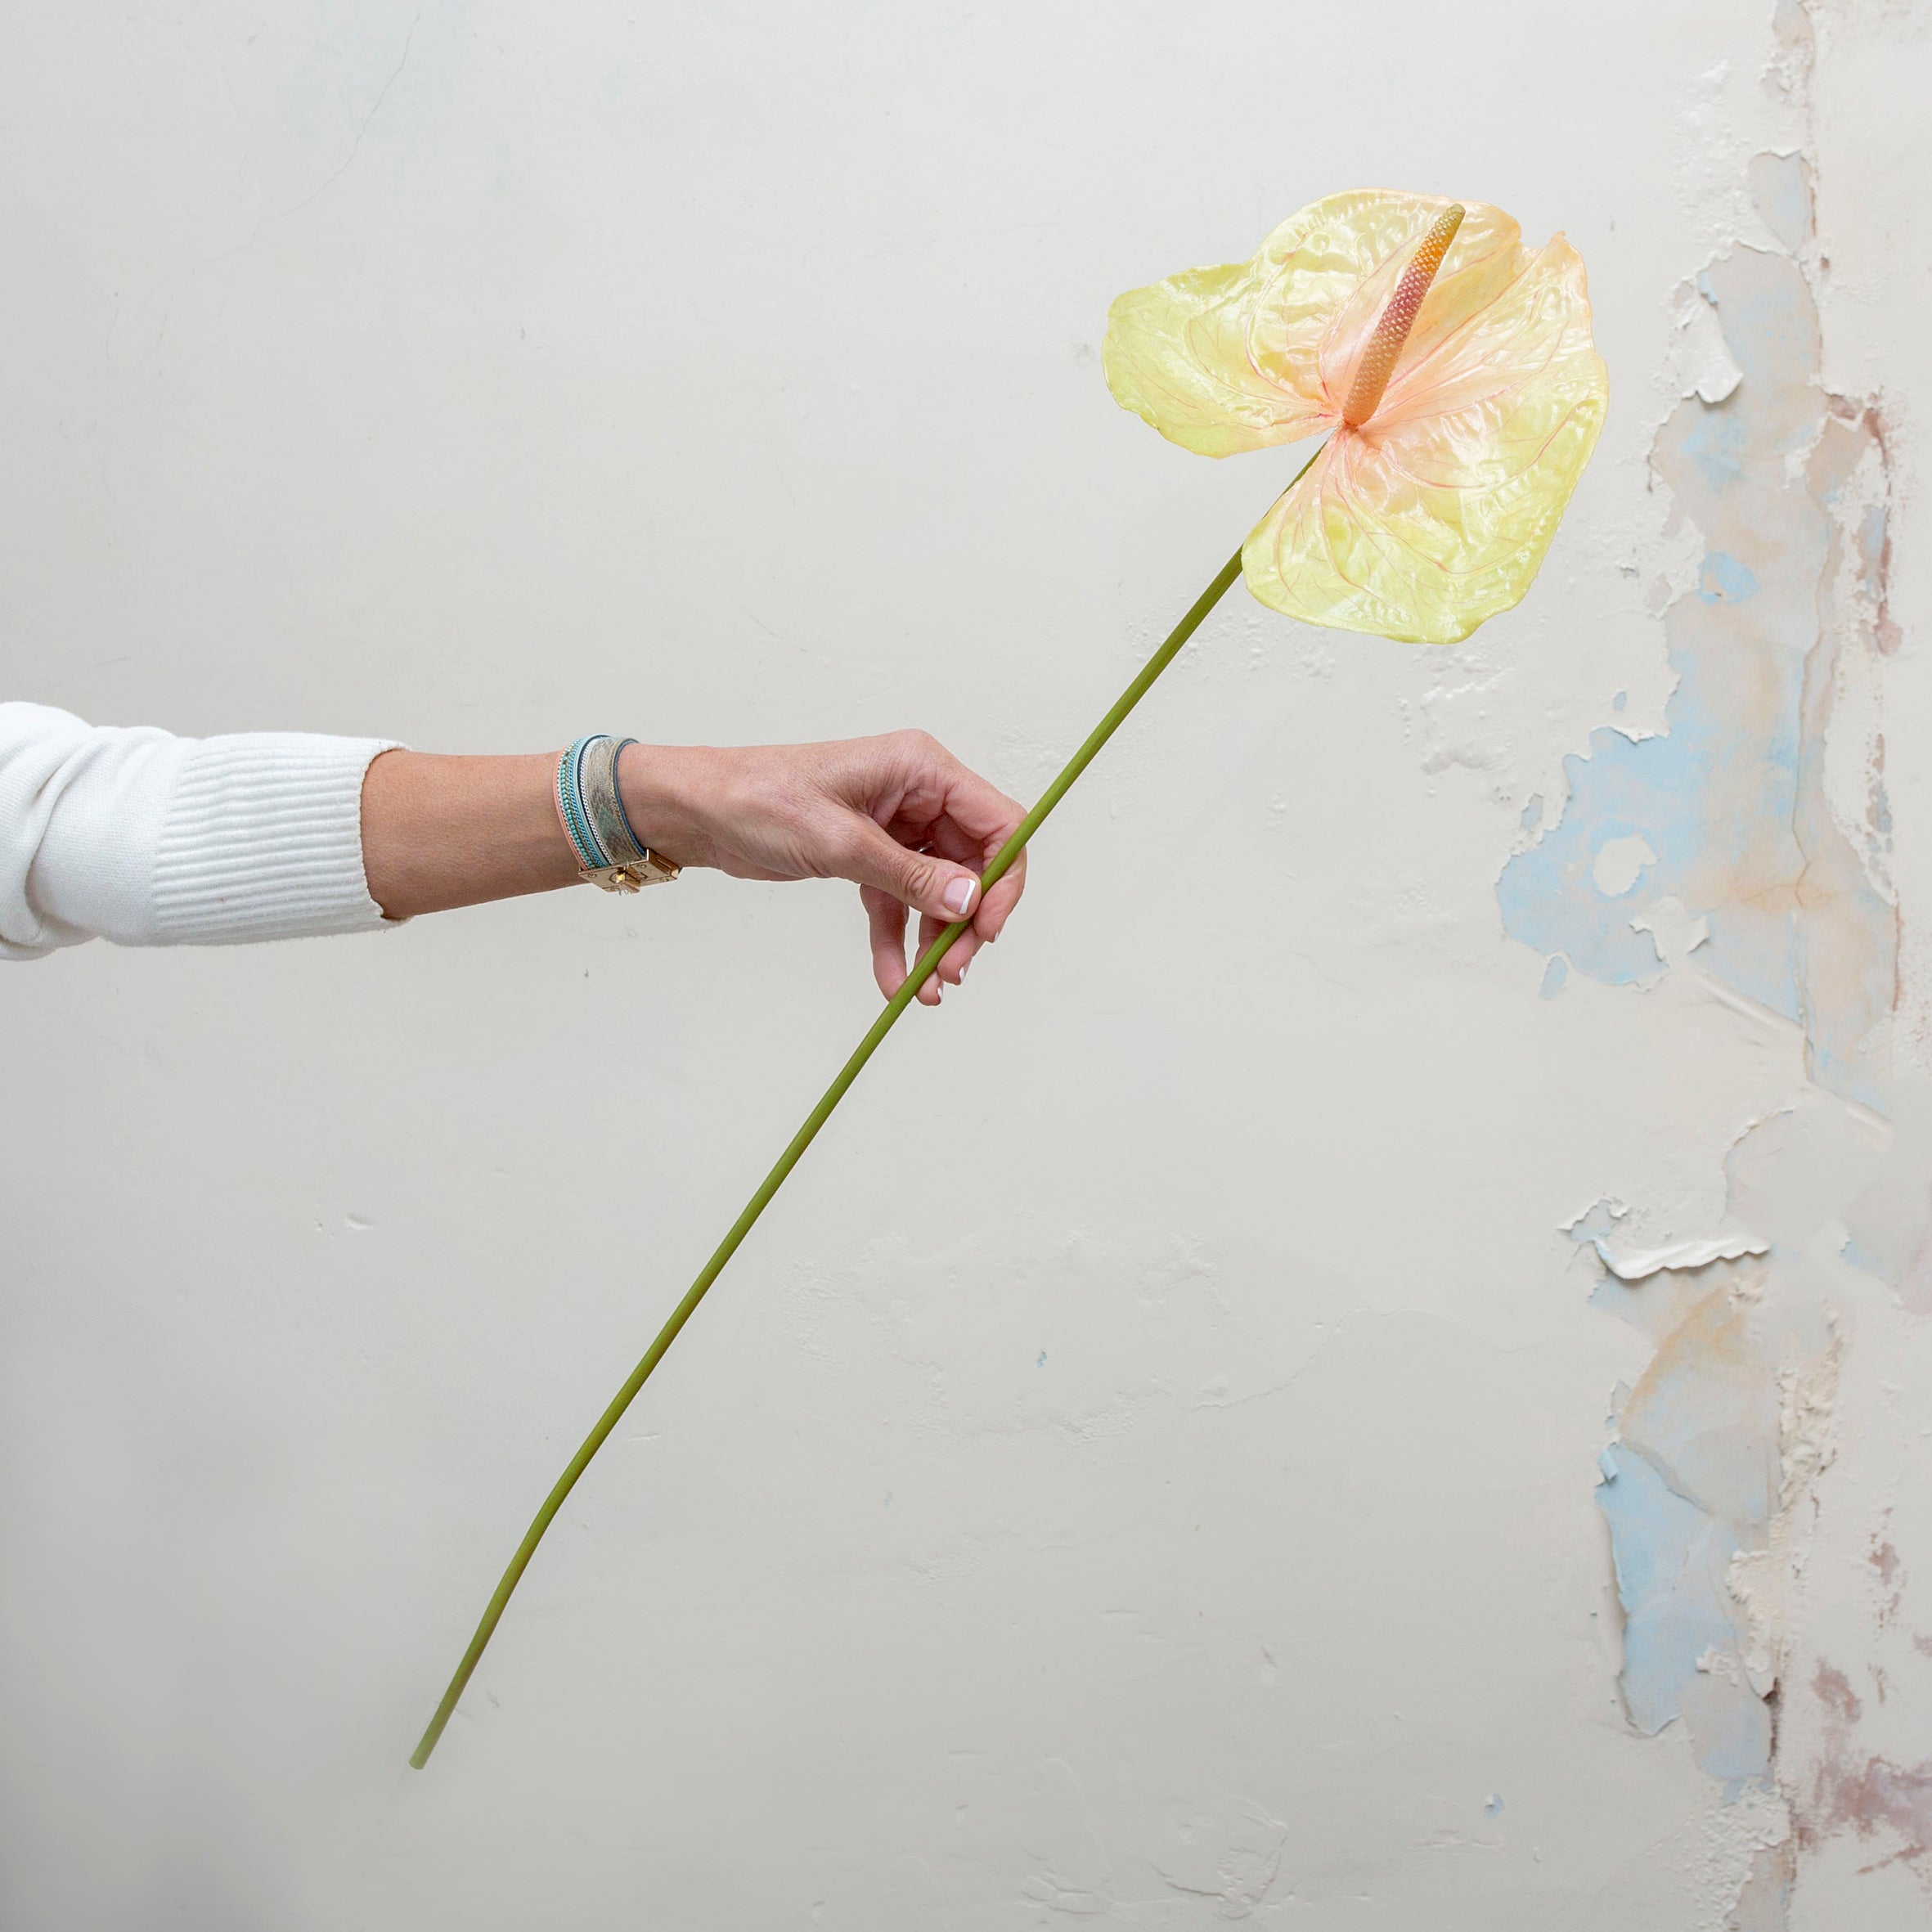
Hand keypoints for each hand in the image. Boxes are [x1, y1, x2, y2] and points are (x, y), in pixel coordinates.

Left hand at [617, 731, 1026, 1004]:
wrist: (700, 812)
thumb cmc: (759, 799)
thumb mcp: (841, 842)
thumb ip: (911, 876)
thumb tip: (970, 901)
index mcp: (922, 769)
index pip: (998, 822)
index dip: (1004, 879)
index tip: (988, 929)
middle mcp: (918, 795)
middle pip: (973, 865)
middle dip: (967, 923)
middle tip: (953, 971)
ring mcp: (896, 828)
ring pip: (938, 892)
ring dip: (936, 942)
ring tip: (927, 989)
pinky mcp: (869, 857)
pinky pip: (899, 905)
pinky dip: (898, 943)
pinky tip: (894, 981)